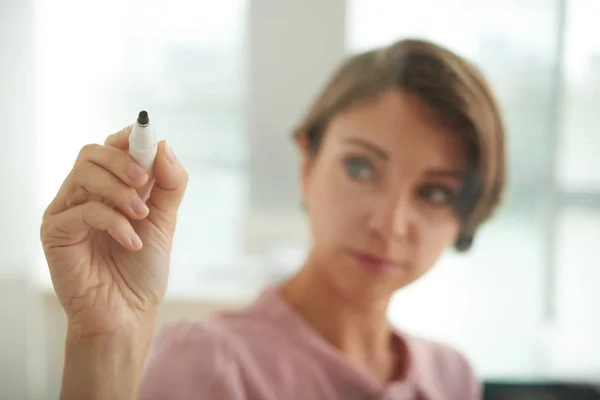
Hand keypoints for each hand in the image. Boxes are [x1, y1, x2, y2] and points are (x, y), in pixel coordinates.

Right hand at [40, 126, 187, 337]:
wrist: (128, 314)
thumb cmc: (142, 269)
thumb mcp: (163, 220)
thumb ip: (168, 184)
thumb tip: (163, 144)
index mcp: (108, 189)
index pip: (109, 148)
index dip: (127, 139)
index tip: (147, 137)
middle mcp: (83, 196)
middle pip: (91, 153)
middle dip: (122, 161)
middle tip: (144, 182)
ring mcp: (66, 213)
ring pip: (84, 174)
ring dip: (119, 191)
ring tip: (141, 216)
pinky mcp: (55, 233)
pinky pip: (83, 210)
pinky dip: (114, 222)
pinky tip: (131, 242)